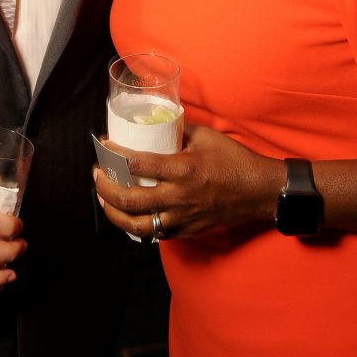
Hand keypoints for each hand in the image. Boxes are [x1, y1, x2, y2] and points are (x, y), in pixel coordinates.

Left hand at [94, 124, 283, 240]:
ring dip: (114, 213)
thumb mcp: (205, 136)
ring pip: (137, 225)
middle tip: (97, 175)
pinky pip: (154, 234)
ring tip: (104, 200)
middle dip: (104, 187)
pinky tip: (128, 215)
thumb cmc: (233, 160)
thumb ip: (178, 130)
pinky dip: (136, 225)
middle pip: (129, 200)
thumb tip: (155, 122)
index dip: (114, 155)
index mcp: (182, 169)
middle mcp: (178, 196)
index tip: (104, 146)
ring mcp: (181, 218)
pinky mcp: (186, 231)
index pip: (137, 164)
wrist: (259, 192)